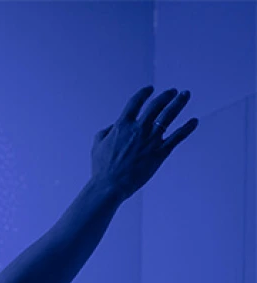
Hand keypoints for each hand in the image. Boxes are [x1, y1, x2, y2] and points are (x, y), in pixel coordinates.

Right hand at [91, 85, 197, 201]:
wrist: (111, 185)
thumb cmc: (102, 168)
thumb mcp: (97, 146)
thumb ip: (105, 132)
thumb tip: (112, 127)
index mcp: (122, 126)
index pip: (135, 103)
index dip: (144, 94)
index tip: (150, 89)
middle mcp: (139, 129)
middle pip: (156, 105)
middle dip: (166, 96)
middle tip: (173, 91)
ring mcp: (151, 140)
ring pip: (169, 116)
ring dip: (178, 103)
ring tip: (185, 95)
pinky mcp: (160, 152)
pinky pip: (177, 137)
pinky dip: (187, 128)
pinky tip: (194, 121)